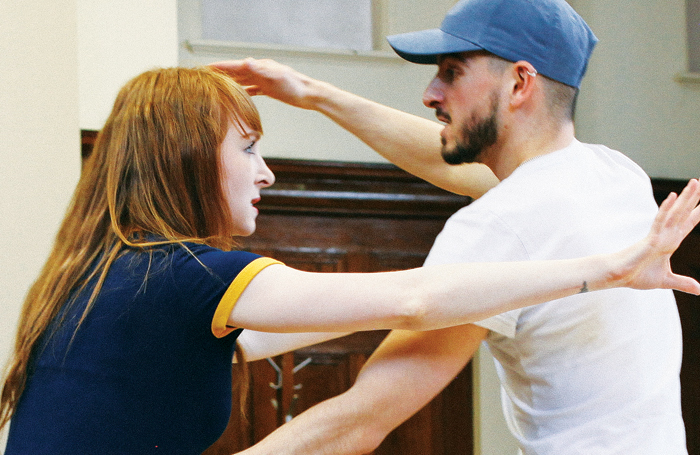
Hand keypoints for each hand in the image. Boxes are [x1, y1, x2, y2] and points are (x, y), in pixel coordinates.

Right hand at [211, 58, 318, 109]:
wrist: (309, 94)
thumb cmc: (294, 86)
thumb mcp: (276, 77)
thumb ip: (261, 69)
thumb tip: (246, 61)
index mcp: (259, 67)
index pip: (235, 65)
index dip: (220, 66)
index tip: (206, 67)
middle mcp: (260, 71)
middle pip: (236, 72)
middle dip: (222, 74)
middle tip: (206, 77)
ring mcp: (264, 80)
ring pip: (243, 81)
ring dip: (231, 83)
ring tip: (218, 86)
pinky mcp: (269, 89)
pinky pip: (252, 89)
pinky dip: (243, 91)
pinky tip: (237, 96)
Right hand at [620, 178, 699, 293]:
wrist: (619, 276)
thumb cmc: (637, 275)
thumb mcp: (666, 280)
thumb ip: (682, 283)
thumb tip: (699, 289)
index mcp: (670, 243)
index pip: (687, 224)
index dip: (696, 213)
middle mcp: (666, 235)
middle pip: (683, 214)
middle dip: (693, 199)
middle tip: (698, 182)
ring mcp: (659, 235)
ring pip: (675, 213)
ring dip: (685, 198)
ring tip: (694, 183)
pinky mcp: (651, 238)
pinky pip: (660, 221)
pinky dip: (666, 209)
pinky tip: (673, 196)